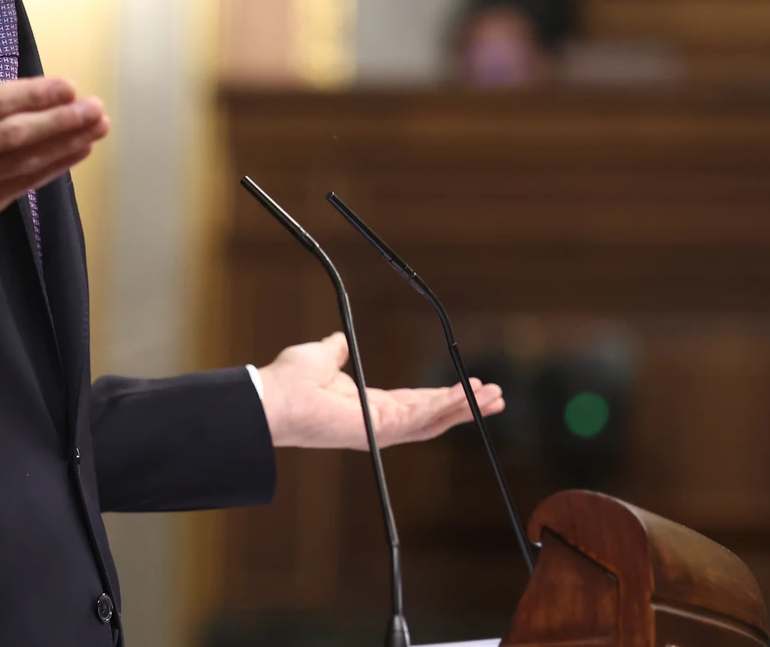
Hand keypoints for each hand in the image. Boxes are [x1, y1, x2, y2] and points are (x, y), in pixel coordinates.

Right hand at [0, 0, 109, 270]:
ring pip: (24, 161)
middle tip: (94, 108)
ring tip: (97, 127)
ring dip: (66, 144)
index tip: (67, 86)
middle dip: (59, 121)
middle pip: (13, 134)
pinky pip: (22, 184)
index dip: (32, 95)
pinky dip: (54, 168)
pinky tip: (79, 151)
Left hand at [256, 332, 504, 449]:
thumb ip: (335, 350)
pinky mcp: (381, 428)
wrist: (273, 398)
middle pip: (434, 416)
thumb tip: (339, 340)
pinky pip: (423, 417)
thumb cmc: (289, 381)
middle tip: (496, 396)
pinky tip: (470, 396)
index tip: (468, 385)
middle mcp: (381, 422)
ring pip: (435, 419)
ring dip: (465, 407)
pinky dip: (449, 406)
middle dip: (465, 406)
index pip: (416, 403)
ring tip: (495, 397)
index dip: (444, 395)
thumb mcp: (320, 356)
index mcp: (370, 406)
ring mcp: (382, 429)